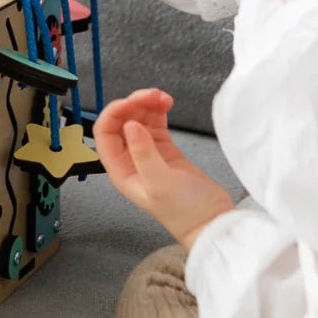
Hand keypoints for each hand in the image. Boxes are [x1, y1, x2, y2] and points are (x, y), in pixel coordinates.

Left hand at [93, 88, 233, 248]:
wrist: (212, 223)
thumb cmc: (184, 212)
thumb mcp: (160, 182)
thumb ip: (144, 153)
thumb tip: (129, 125)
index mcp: (120, 170)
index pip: (105, 133)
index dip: (113, 113)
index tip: (130, 102)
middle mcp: (130, 160)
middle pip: (122, 122)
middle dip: (134, 104)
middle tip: (153, 95)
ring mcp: (148, 154)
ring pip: (139, 120)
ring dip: (147, 105)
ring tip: (162, 97)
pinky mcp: (165, 151)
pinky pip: (155, 125)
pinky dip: (158, 112)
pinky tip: (165, 104)